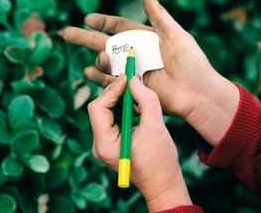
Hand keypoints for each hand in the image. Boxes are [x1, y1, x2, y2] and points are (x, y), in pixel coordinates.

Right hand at [64, 0, 238, 145]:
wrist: (197, 92)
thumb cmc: (190, 62)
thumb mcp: (175, 34)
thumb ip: (158, 15)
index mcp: (145, 38)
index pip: (119, 27)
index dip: (103, 22)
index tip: (89, 19)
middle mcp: (135, 54)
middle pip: (106, 44)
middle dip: (86, 38)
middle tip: (67, 33)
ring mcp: (132, 72)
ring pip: (108, 64)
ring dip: (99, 60)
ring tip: (102, 59)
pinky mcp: (132, 88)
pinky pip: (111, 83)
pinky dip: (100, 78)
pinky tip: (90, 73)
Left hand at [88, 75, 191, 211]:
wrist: (162, 182)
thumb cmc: (160, 160)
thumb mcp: (156, 127)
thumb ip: (146, 100)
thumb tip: (134, 80)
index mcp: (105, 145)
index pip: (98, 108)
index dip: (112, 90)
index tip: (126, 78)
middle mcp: (100, 144)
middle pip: (100, 108)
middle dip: (115, 91)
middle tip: (130, 78)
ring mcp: (105, 143)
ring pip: (106, 110)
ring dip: (120, 98)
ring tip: (135, 90)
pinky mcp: (113, 140)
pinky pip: (113, 117)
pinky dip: (123, 107)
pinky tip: (136, 103)